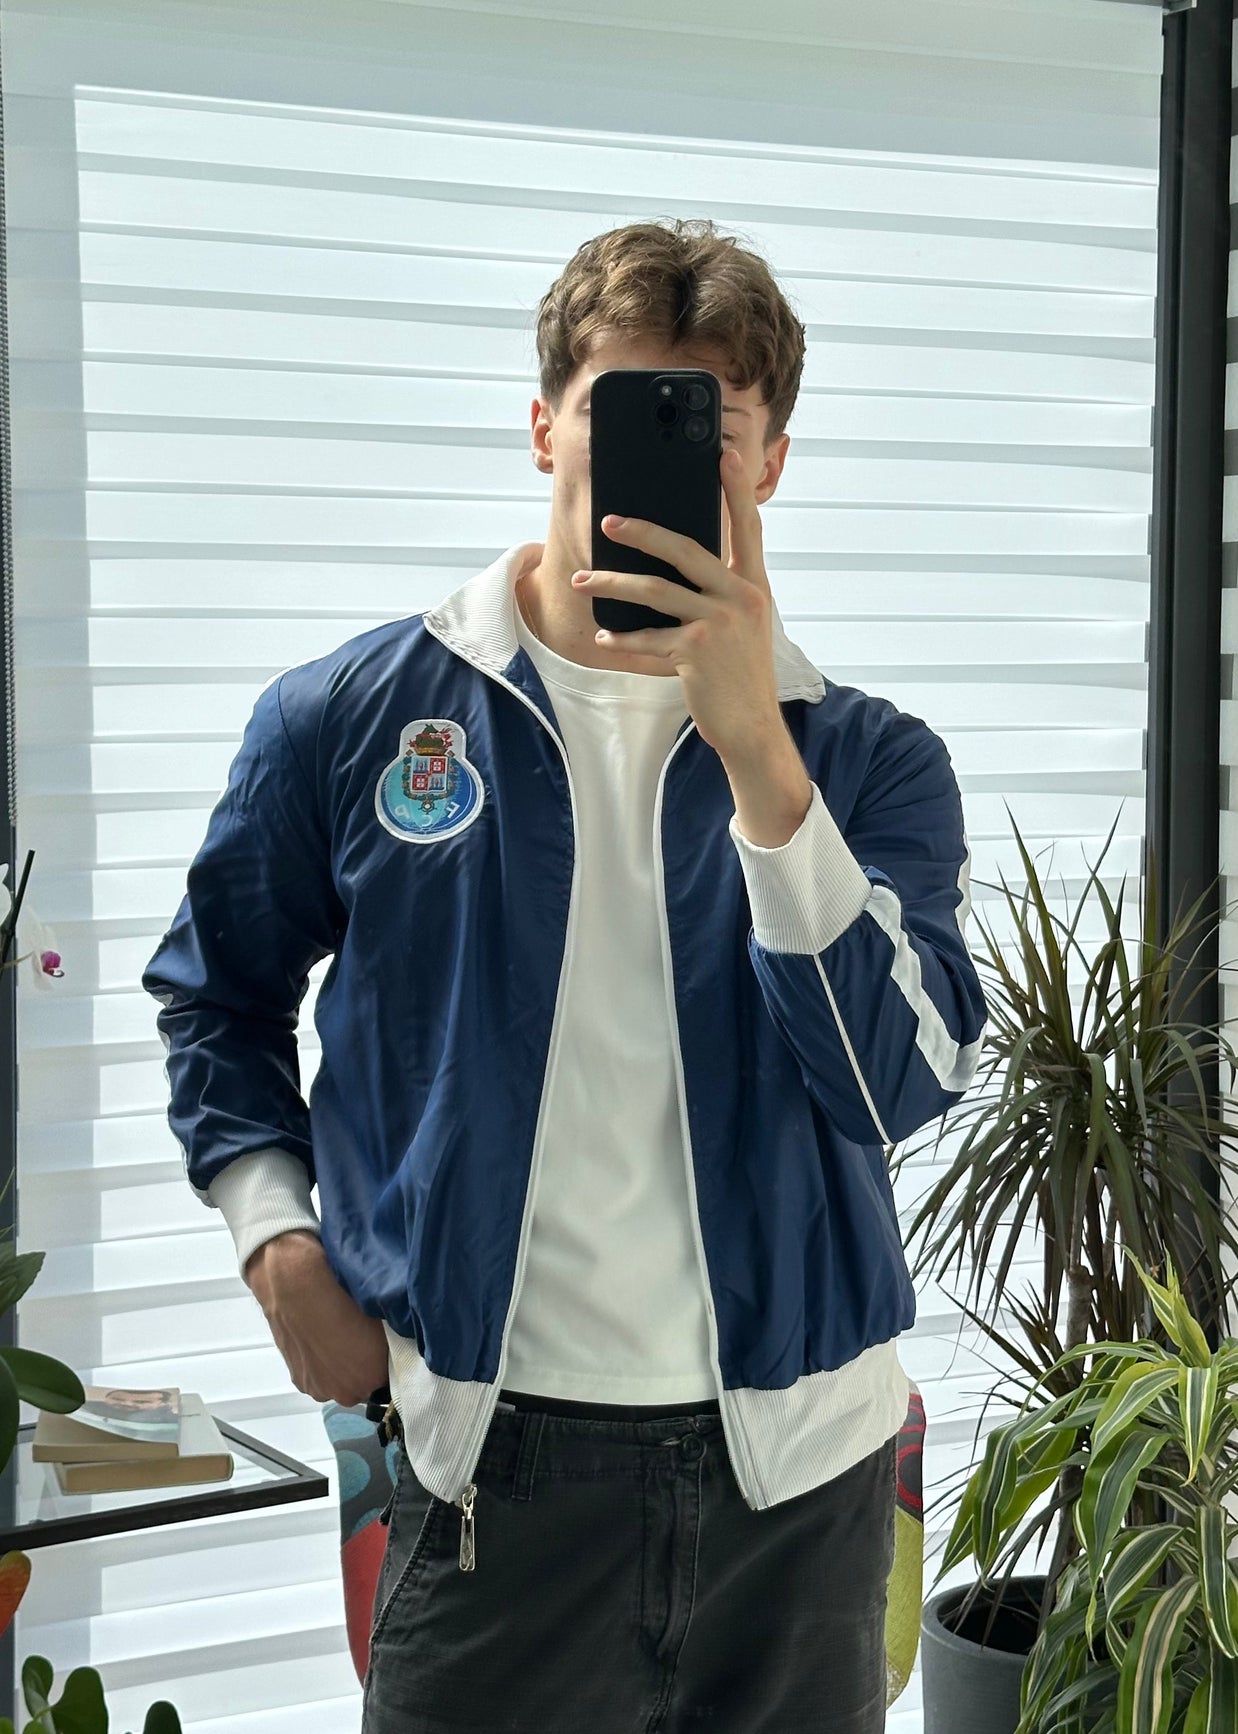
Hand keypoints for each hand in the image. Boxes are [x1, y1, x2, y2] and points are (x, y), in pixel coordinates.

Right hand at [246, 1231, 389, 1407]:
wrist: (294, 1282)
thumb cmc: (340, 1292)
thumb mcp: (380, 1313)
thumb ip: (390, 1341)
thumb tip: (392, 1346)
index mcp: (372, 1377)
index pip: (391, 1378)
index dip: (387, 1359)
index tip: (382, 1343)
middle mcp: (346, 1392)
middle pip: (364, 1385)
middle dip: (364, 1366)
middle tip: (359, 1337)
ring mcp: (320, 1389)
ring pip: (339, 1382)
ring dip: (340, 1367)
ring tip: (336, 1334)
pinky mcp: (299, 1381)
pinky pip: (319, 1377)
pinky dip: (320, 1364)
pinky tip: (319, 1338)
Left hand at [571, 447, 782, 759]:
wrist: (753, 727)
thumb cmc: (741, 676)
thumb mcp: (744, 628)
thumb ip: (721, 595)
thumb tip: (678, 571)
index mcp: (754, 587)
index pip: (748, 528)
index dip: (737, 489)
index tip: (724, 454)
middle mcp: (740, 598)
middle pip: (686, 549)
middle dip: (643, 532)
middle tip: (609, 522)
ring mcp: (719, 624)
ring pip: (654, 591)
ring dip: (613, 584)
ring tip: (584, 580)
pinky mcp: (696, 652)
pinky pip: (647, 638)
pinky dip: (622, 638)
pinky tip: (604, 637)